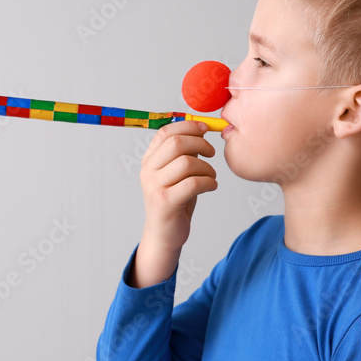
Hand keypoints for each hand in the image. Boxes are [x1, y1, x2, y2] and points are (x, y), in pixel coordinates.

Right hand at [131, 120, 217, 286]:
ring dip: (207, 168)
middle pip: (176, 144)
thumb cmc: (175, 201)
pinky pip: (194, 183)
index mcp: (149, 160)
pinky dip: (209, 182)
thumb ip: (183, 154)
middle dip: (200, 144)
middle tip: (212, 153)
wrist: (164, 235)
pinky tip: (211, 186)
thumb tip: (201, 130)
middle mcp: (148, 171)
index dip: (188, 126)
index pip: (166, 132)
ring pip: (187, 163)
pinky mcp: (166, 202)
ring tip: (211, 176)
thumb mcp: (176, 174)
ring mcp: (155, 186)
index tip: (205, 128)